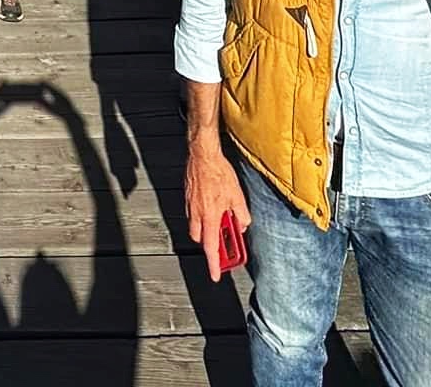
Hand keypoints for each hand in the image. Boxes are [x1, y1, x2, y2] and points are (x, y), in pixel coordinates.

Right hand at [185, 141, 250, 282]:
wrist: (203, 154)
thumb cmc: (219, 173)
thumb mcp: (237, 196)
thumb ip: (241, 215)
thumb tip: (242, 226)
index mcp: (210, 216)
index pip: (211, 247)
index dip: (213, 264)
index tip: (215, 276)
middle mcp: (197, 214)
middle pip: (200, 240)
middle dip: (210, 245)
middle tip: (223, 244)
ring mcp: (190, 205)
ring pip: (196, 227)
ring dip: (207, 230)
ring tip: (221, 221)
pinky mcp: (188, 197)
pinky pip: (194, 214)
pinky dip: (203, 217)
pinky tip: (213, 206)